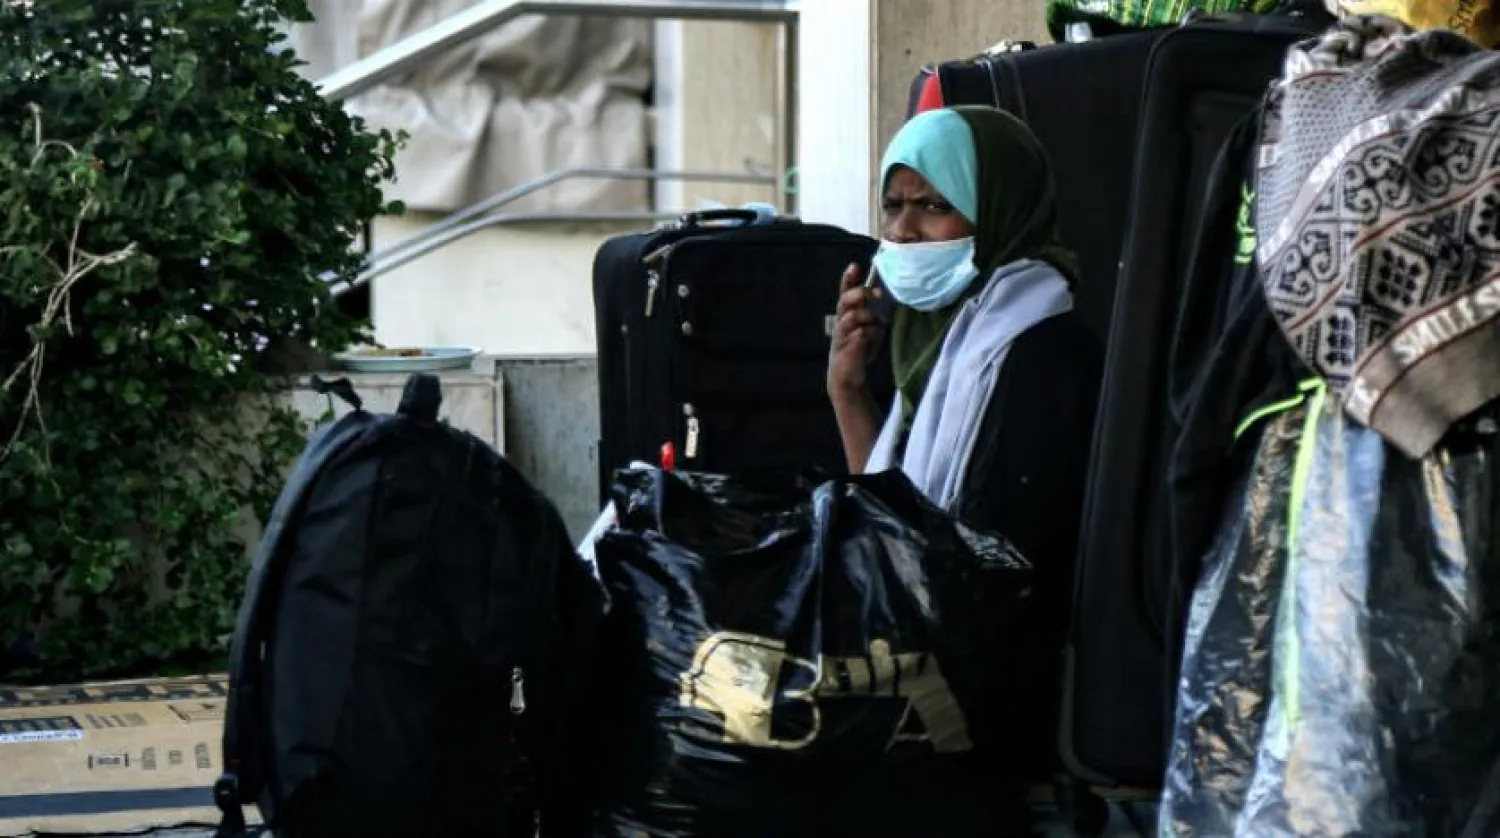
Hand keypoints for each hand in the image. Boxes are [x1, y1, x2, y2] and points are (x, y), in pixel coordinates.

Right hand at [827, 261, 885, 399]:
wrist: (849, 375)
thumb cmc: (859, 349)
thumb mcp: (870, 329)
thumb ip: (874, 316)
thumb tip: (884, 305)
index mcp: (847, 313)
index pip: (845, 292)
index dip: (848, 278)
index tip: (855, 266)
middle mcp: (841, 320)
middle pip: (846, 299)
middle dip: (861, 294)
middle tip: (876, 294)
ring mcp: (842, 333)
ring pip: (854, 315)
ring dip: (869, 317)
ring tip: (877, 325)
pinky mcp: (845, 345)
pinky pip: (862, 333)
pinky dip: (871, 334)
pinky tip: (871, 341)